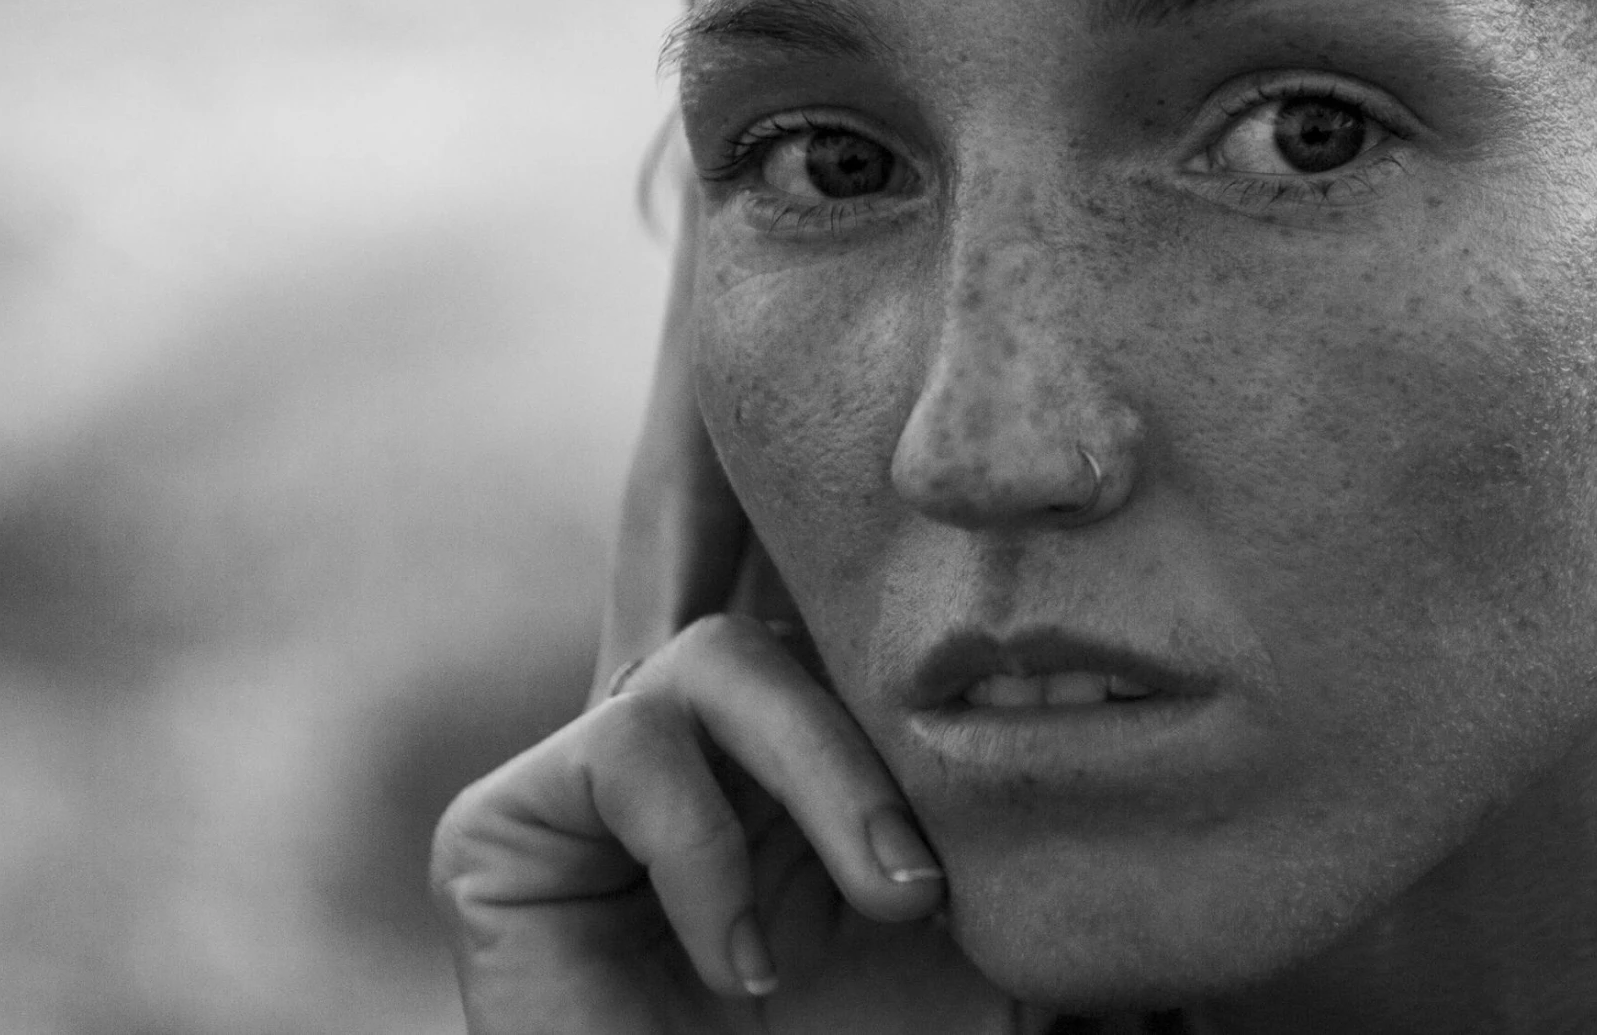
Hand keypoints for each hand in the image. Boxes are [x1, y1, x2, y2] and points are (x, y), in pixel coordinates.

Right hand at [430, 613, 1021, 1033]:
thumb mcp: (961, 947)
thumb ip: (1002, 834)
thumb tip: (1096, 707)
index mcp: (796, 761)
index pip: (857, 644)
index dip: (937, 680)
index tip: (1027, 763)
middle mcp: (697, 755)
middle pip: (796, 630)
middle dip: (876, 748)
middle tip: (922, 889)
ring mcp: (593, 783)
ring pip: (715, 657)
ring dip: (815, 778)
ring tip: (850, 919)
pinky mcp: (501, 828)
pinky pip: (623, 747)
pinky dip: (705, 854)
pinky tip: (738, 967)